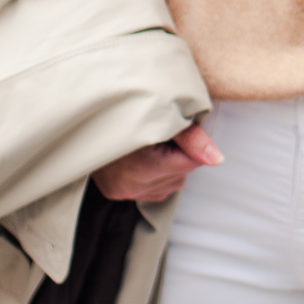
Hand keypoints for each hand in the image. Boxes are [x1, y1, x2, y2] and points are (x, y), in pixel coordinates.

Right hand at [92, 123, 222, 202]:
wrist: (85, 117)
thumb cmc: (125, 110)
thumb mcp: (161, 118)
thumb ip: (193, 139)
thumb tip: (218, 160)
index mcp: (144, 168)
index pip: (190, 162)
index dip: (189, 143)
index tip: (176, 128)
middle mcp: (133, 187)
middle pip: (181, 174)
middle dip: (178, 154)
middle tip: (159, 133)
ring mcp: (124, 193)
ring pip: (170, 184)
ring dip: (168, 165)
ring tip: (149, 143)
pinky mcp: (117, 194)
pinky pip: (154, 189)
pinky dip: (155, 174)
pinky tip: (142, 157)